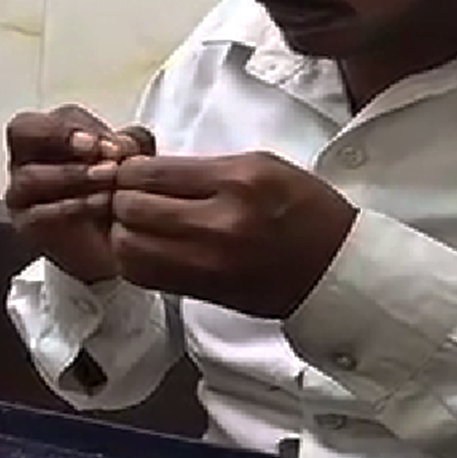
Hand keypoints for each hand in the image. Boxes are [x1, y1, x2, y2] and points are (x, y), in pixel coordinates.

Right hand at [4, 105, 156, 283]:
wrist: (116, 246)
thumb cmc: (117, 195)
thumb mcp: (134, 160)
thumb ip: (129, 143)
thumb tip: (121, 145)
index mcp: (52, 136)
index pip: (54, 115)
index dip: (80, 125)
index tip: (112, 143)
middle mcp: (28, 159)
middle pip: (22, 131)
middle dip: (59, 135)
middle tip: (97, 151)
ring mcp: (22, 193)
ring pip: (30, 175)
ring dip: (72, 174)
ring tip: (108, 179)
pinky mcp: (26, 225)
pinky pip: (39, 213)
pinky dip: (72, 206)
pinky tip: (102, 204)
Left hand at [104, 152, 358, 319]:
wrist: (336, 268)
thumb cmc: (303, 211)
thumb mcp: (262, 167)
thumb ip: (201, 168)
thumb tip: (144, 169)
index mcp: (237, 181)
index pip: (151, 173)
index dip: (129, 171)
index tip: (132, 173)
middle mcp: (218, 222)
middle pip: (130, 208)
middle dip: (120, 199)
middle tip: (130, 198)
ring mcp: (206, 262)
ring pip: (128, 246)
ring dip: (123, 232)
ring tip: (138, 225)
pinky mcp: (200, 290)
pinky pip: (142, 274)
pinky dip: (134, 259)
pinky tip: (148, 248)